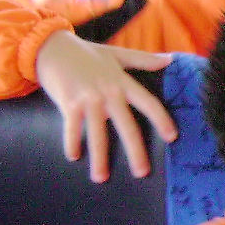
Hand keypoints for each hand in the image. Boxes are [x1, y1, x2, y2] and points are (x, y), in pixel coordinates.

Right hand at [34, 31, 176, 182]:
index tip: (172, 137)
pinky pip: (71, 128)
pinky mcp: (68, 103)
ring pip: (97, 133)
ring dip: (99, 157)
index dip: (162, 119)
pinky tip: (73, 157)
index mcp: (122, 82)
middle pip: (126, 126)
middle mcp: (108, 92)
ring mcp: (88, 99)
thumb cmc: (86, 53)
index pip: (148, 103)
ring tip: (101, 178)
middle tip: (142, 172)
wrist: (52, 46)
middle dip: (135, 151)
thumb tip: (170, 59)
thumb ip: (143, 60)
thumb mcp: (117, 54)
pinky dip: (72, 142)